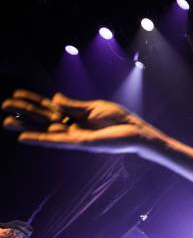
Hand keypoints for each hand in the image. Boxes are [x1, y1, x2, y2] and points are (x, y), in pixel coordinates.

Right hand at [2, 90, 156, 153]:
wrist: (135, 131)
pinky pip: (56, 141)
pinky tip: (24, 138)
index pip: (48, 107)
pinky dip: (40, 139)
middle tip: (3, 106)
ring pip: (44, 131)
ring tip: (6, 122)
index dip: (32, 101)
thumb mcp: (93, 108)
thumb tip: (53, 98)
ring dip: (25, 127)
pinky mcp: (80, 143)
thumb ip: (73, 105)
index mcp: (74, 116)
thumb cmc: (118, 119)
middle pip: (42, 119)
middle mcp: (72, 127)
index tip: (15, 93)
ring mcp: (74, 136)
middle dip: (23, 112)